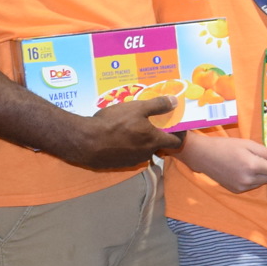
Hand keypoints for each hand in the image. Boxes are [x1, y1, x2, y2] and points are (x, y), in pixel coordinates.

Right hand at [55, 98, 185, 168]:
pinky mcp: (119, 164)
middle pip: (159, 144)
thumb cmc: (113, 123)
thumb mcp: (137, 108)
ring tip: (131, 126)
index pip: (177, 142)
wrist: (85, 141)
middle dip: (157, 133)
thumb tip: (175, 101)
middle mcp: (147, 154)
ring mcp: (132, 161)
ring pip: (143, 149)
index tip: (177, 125)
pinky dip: (129, 145)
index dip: (180, 133)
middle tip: (150, 120)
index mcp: (154, 140)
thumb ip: (158, 105)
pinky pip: (130, 153)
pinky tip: (118, 136)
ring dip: (141, 139)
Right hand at [178, 131, 266, 192]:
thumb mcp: (248, 144)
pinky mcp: (236, 190)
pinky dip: (253, 179)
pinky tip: (244, 170)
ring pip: (262, 182)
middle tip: (264, 158)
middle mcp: (248, 179)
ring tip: (252, 163)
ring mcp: (241, 187)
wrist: (204, 156)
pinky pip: (252, 185)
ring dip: (262, 174)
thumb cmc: (226, 146)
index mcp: (252, 165)